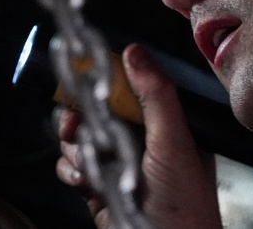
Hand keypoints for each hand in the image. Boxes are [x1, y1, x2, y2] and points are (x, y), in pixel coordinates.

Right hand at [55, 43, 221, 228]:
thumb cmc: (182, 202)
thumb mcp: (173, 142)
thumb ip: (156, 96)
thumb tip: (134, 50)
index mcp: (166, 124)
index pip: (132, 89)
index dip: (107, 81)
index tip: (87, 75)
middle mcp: (141, 141)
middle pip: (99, 110)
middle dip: (82, 115)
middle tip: (74, 122)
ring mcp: (117, 165)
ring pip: (80, 137)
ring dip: (76, 146)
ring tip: (87, 163)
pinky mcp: (98, 189)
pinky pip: (72, 167)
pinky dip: (71, 172)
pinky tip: (83, 183)